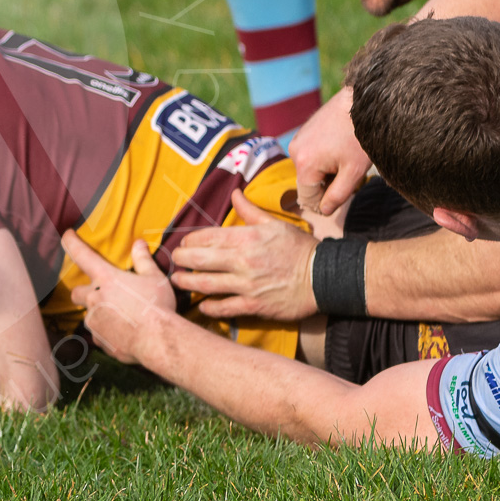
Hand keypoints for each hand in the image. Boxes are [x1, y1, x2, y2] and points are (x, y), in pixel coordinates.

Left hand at [60, 235, 174, 364]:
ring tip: (122, 316)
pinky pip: (100, 334)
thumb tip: (139, 244)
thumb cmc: (157, 306)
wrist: (158, 340)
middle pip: (76, 292)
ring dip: (100, 314)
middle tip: (100, 293)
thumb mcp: (154, 278)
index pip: (82, 255)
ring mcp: (94, 321)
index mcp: (106, 279)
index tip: (66, 235)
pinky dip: (108, 332)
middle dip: (83, 292)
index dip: (71, 243)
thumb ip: (143, 260)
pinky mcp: (100, 340)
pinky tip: (125, 332)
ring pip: (90, 315)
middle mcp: (94, 299)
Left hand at [169, 190, 317, 320]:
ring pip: (206, 284)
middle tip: (174, 261)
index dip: (189, 240)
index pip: (206, 237)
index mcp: (247, 238)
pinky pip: (224, 307)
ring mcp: (247, 285)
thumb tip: (234, 193)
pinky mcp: (254, 305)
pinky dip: (209, 307)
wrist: (324, 277)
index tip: (183, 243)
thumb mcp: (275, 224)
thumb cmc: (299, 249)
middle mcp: (243, 261)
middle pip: (199, 260)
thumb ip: (249, 210)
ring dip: (186, 283)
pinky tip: (200, 305)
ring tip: (177, 281)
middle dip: (181, 259)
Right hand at [288, 86, 369, 215]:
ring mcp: (297, 140)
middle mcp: (294, 152)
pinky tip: (340, 147)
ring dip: (326, 171)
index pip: (308, 198)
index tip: (345, 193)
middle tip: (351, 172)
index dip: (326, 202)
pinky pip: (310, 155)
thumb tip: (324, 211)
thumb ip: (337, 195)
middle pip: (309, 183)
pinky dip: (323, 158)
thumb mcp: (354, 172)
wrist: (360, 102)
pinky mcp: (303, 132)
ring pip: (310, 169)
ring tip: (346, 158)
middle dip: (328, 184)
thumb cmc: (359, 137)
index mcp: (304, 164)